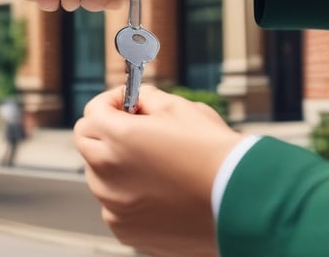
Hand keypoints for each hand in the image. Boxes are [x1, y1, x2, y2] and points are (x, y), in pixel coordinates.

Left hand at [74, 85, 242, 256]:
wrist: (242, 202)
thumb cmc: (214, 152)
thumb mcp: (181, 108)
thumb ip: (147, 99)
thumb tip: (137, 101)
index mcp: (117, 138)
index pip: (93, 111)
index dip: (112, 101)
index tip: (129, 102)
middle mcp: (107, 173)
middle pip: (86, 141)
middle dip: (105, 130)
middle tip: (135, 127)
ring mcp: (114, 205)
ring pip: (99, 176)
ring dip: (115, 164)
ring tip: (154, 163)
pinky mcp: (126, 229)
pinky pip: (114, 205)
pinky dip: (127, 196)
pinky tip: (160, 191)